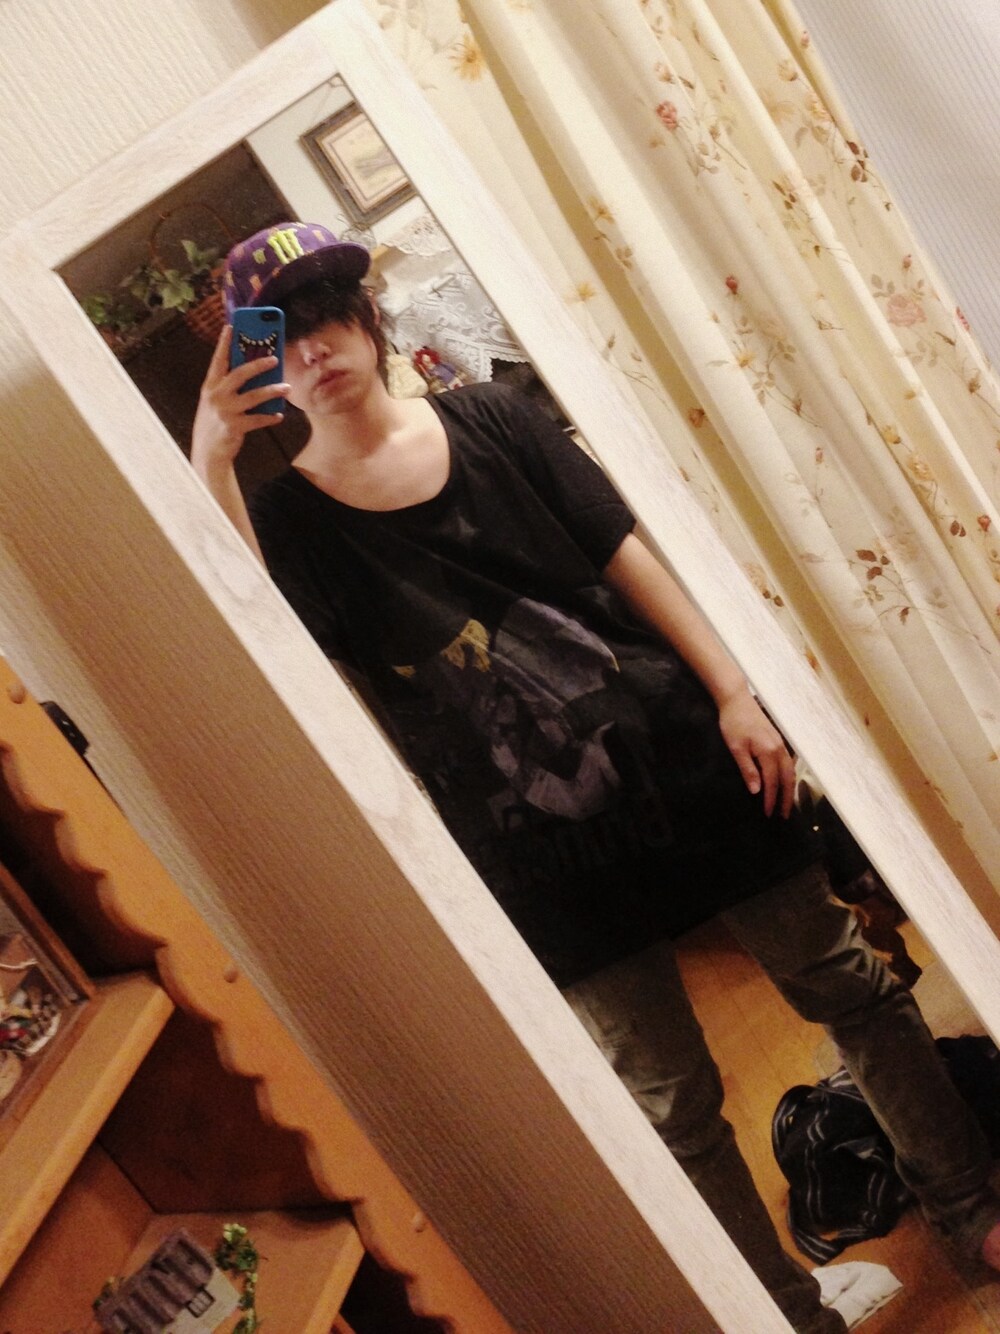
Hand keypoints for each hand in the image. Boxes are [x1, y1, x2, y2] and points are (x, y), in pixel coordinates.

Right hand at [191, 325, 288, 473]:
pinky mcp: (234, 426)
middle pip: (240, 373)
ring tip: (286, 388)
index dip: (224, 342)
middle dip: (258, 364)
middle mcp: (216, 395)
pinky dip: (270, 417)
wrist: (208, 452)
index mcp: (210, 386)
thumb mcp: (216, 401)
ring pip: (254, 396)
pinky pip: (258, 419)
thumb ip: (229, 387)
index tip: (232, 326)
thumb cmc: (215, 422)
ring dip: (273, 391)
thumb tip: (254, 372)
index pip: (218, 360)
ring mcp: (225, 411)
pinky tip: (280, 415)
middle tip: (275, 359)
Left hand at [717, 687, 795, 817]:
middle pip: (787, 779)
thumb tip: (757, 791)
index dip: (770, 799)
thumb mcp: (736, 748)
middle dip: (786, 799)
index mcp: (768, 752)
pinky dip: (788, 776)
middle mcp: (779, 749)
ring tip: (786, 803)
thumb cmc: (733, 723)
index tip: (768, 814)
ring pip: (790, 771)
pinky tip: (785, 782)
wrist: (737, 700)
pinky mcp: (778, 741)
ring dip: (789, 788)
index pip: (771, 782)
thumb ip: (747, 769)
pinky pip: (788, 763)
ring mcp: (781, 744)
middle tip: (784, 816)